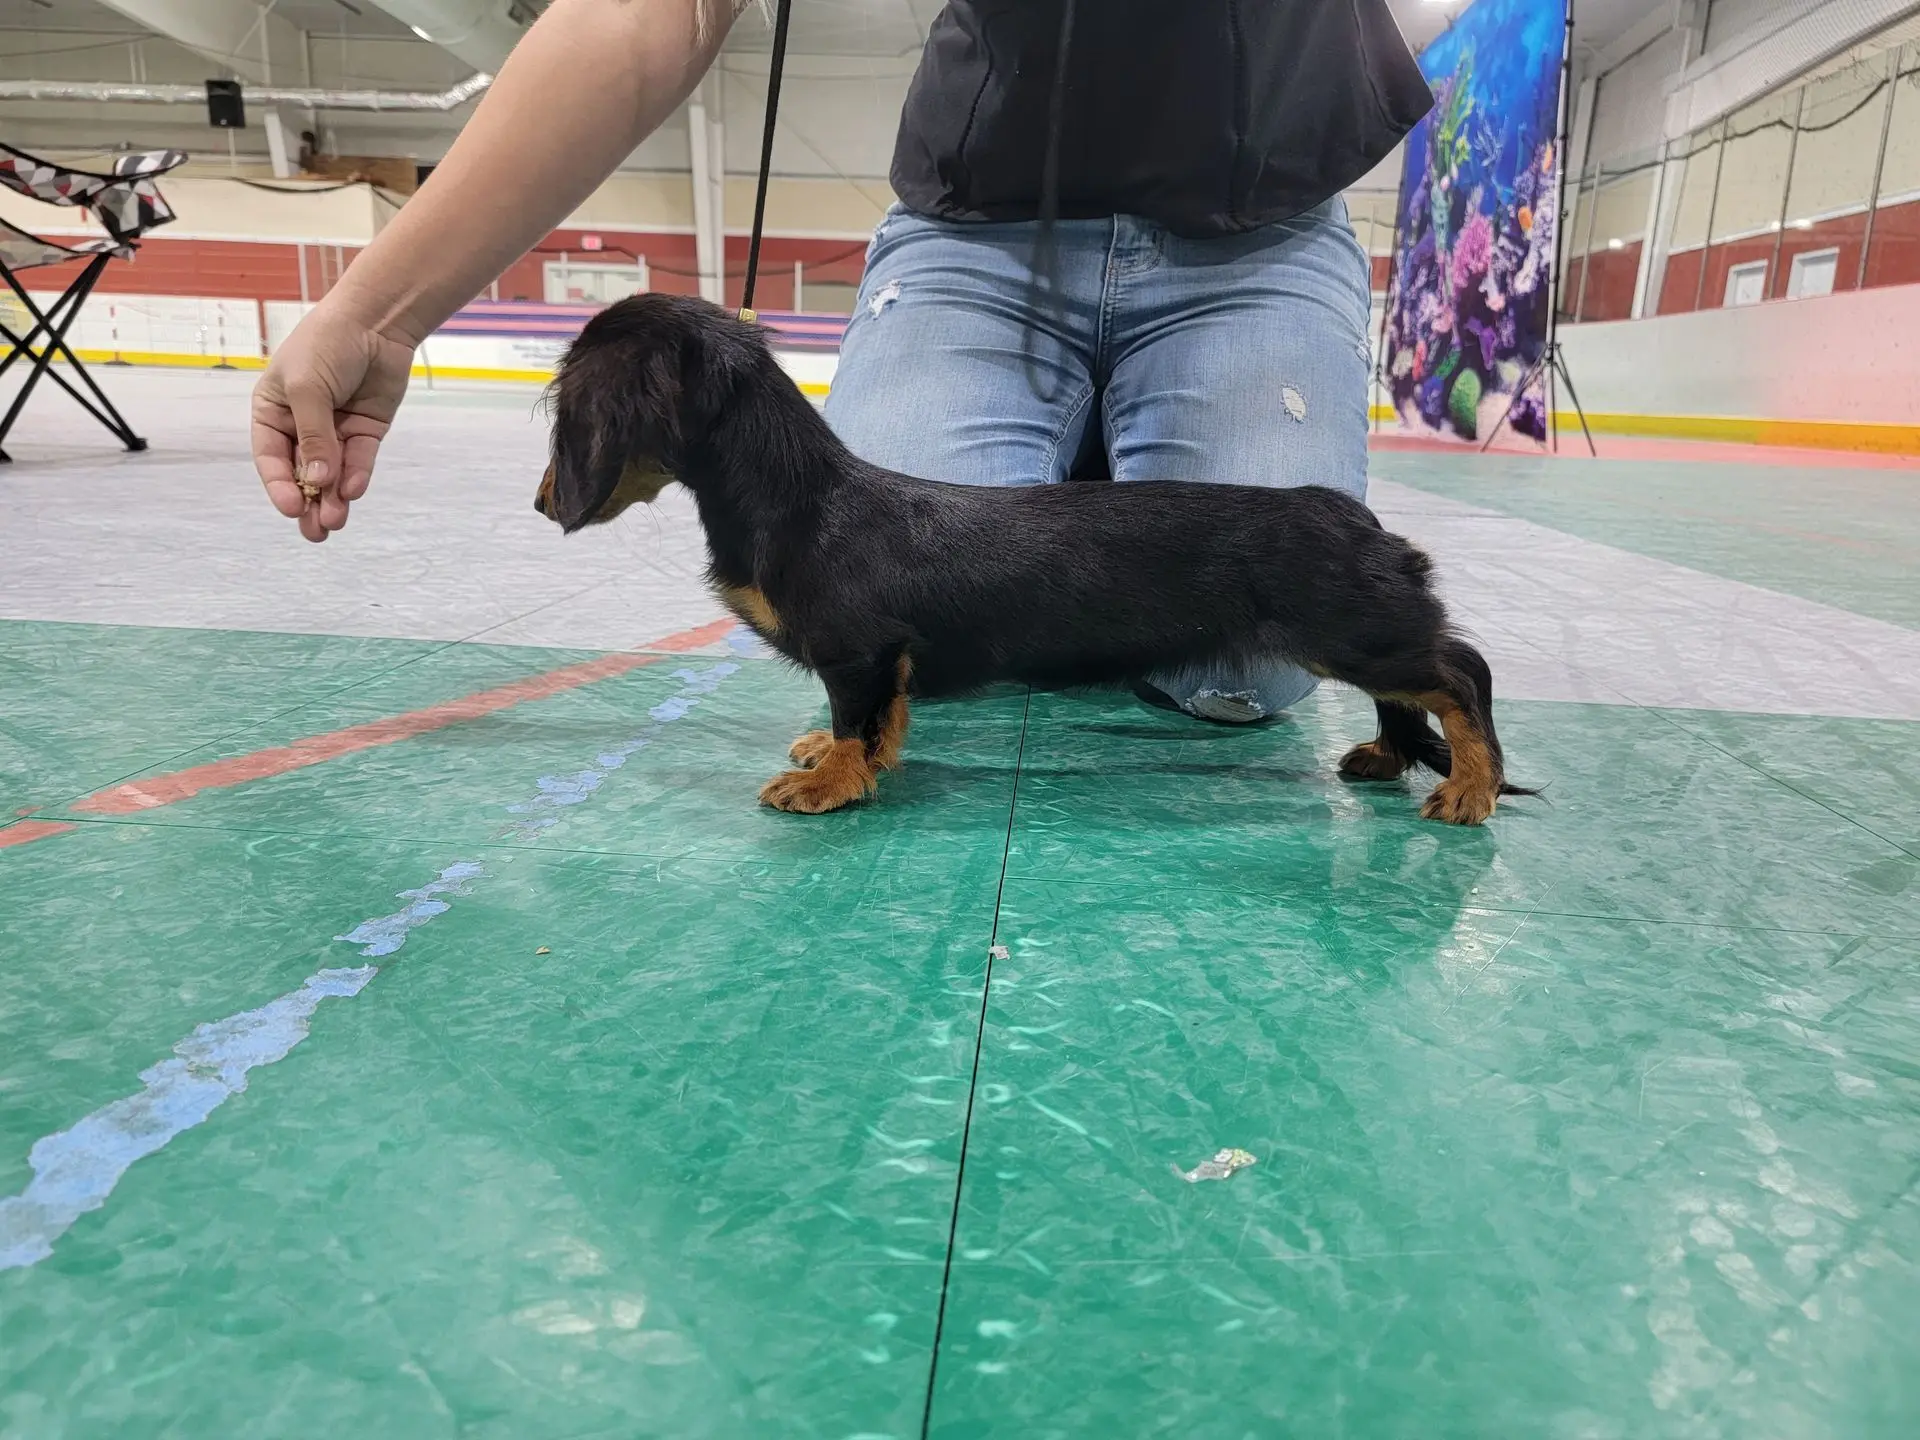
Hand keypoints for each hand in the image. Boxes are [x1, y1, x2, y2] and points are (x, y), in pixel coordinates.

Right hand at [251, 304, 416, 541]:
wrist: (376, 322)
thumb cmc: (327, 344)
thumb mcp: (308, 389)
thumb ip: (313, 436)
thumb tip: (317, 481)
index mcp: (273, 412)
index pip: (270, 456)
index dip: (278, 485)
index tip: (291, 508)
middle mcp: (302, 426)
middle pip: (302, 473)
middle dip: (308, 504)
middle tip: (315, 533)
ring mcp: (336, 430)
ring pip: (332, 474)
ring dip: (333, 499)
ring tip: (334, 523)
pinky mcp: (366, 431)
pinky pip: (359, 461)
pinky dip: (356, 477)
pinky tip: (353, 491)